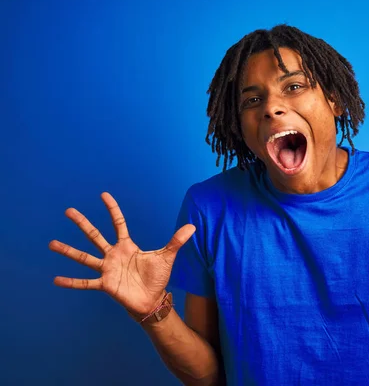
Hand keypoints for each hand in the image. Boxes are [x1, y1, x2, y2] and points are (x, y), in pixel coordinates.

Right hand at [50, 192, 194, 315]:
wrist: (152, 299)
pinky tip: (56, 279)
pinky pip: (85, 283)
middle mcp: (113, 255)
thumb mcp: (167, 256)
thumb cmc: (157, 277)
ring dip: (68, 251)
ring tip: (51, 243)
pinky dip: (72, 282)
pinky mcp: (105, 284)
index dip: (112, 209)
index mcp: (127, 246)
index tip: (103, 195)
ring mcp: (107, 269)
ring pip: (84, 257)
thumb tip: (192, 227)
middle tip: (68, 211)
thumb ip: (176, 241)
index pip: (118, 223)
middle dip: (82, 223)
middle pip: (95, 235)